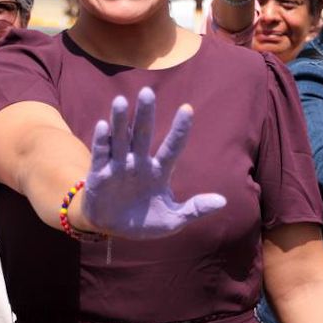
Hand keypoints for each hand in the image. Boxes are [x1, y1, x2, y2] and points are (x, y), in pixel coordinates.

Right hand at [81, 87, 225, 237]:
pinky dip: (102, 141)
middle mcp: (138, 163)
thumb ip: (194, 209)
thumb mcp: (173, 220)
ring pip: (120, 138)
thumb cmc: (145, 222)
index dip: (179, 129)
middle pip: (142, 134)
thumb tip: (223, 201)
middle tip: (147, 92)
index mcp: (159, 172)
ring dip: (119, 120)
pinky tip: (103, 126)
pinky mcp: (99, 173)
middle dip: (145, 114)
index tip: (188, 108)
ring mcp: (118, 166)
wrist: (112, 230)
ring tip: (120, 100)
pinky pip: (101, 154)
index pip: (172, 147)